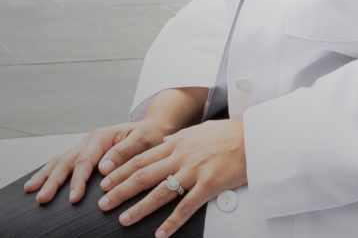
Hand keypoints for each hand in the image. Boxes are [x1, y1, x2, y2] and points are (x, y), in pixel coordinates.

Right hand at [21, 118, 171, 205]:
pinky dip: (49, 172)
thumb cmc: (150, 136)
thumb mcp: (144, 140)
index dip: (78, 181)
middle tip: (42, 199)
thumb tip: (103, 168)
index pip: (85, 161)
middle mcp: (89, 140)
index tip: (73, 199)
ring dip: (45, 176)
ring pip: (60, 161)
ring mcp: (84, 146)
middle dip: (53, 181)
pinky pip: (62, 162)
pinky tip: (38, 181)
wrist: (151, 128)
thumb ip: (124, 152)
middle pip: (67, 161)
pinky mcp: (83, 153)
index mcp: (102, 137)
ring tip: (30, 190)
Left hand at [100, 118, 245, 237]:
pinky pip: (187, 206)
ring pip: (159, 192)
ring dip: (138, 208)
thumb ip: (179, 138)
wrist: (255, 136)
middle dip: (119, 190)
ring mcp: (194, 170)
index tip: (103, 180)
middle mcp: (180, 156)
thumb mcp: (197, 131)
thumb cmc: (228, 134)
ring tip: (123, 220)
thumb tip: (166, 139)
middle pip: (142, 175)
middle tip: (103, 204)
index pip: (140, 157)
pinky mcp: (210, 184)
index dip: (119, 170)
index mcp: (175, 143)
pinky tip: (161, 234)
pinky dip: (172, 222)